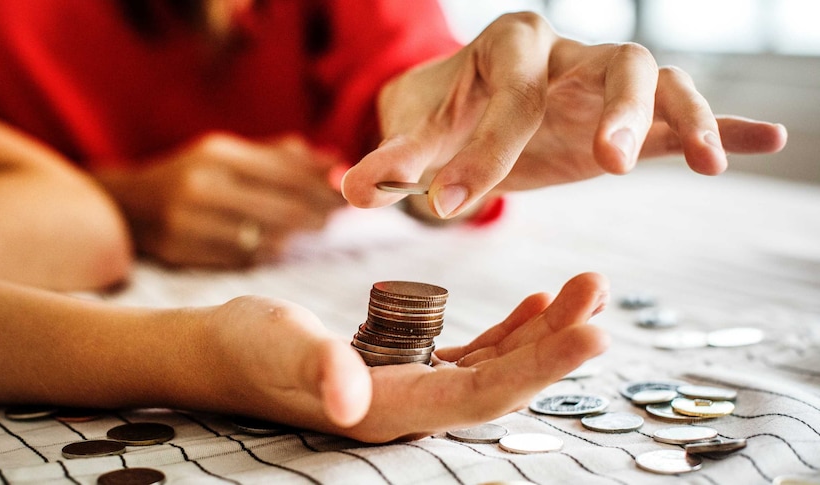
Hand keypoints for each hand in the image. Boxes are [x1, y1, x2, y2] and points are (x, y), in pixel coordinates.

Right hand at [96, 133, 346, 266]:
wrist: (128, 205)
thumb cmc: (192, 175)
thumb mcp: (229, 154)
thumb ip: (281, 157)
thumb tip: (336, 162)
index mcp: (218, 155)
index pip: (287, 173)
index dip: (323, 186)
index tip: (348, 192)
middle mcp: (202, 186)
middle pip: (283, 208)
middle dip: (319, 213)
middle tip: (340, 215)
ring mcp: (190, 223)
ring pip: (267, 238)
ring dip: (298, 236)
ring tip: (315, 227)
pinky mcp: (183, 252)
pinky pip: (244, 258)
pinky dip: (269, 251)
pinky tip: (281, 244)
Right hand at [192, 272, 609, 442]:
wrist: (222, 350)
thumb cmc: (245, 347)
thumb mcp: (277, 347)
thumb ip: (316, 369)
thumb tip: (348, 399)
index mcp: (389, 410)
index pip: (481, 396)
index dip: (540, 370)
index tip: (593, 334)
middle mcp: (411, 408)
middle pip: (503, 381)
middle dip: (557, 343)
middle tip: (600, 294)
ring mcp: (412, 389)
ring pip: (495, 365)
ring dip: (543, 331)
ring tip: (584, 290)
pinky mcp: (406, 367)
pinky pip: (472, 353)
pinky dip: (509, 330)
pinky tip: (536, 305)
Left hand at [341, 12, 787, 218]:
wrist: (468, 107)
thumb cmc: (443, 116)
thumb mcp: (417, 136)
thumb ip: (391, 162)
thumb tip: (350, 189)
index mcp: (508, 47)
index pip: (509, 95)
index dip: (481, 151)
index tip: (451, 205)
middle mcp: (565, 52)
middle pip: (611, 61)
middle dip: (613, 110)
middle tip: (606, 165)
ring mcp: (602, 80)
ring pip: (659, 78)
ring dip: (681, 116)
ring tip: (704, 162)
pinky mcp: (627, 115)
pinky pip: (684, 111)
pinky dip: (721, 125)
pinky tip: (765, 142)